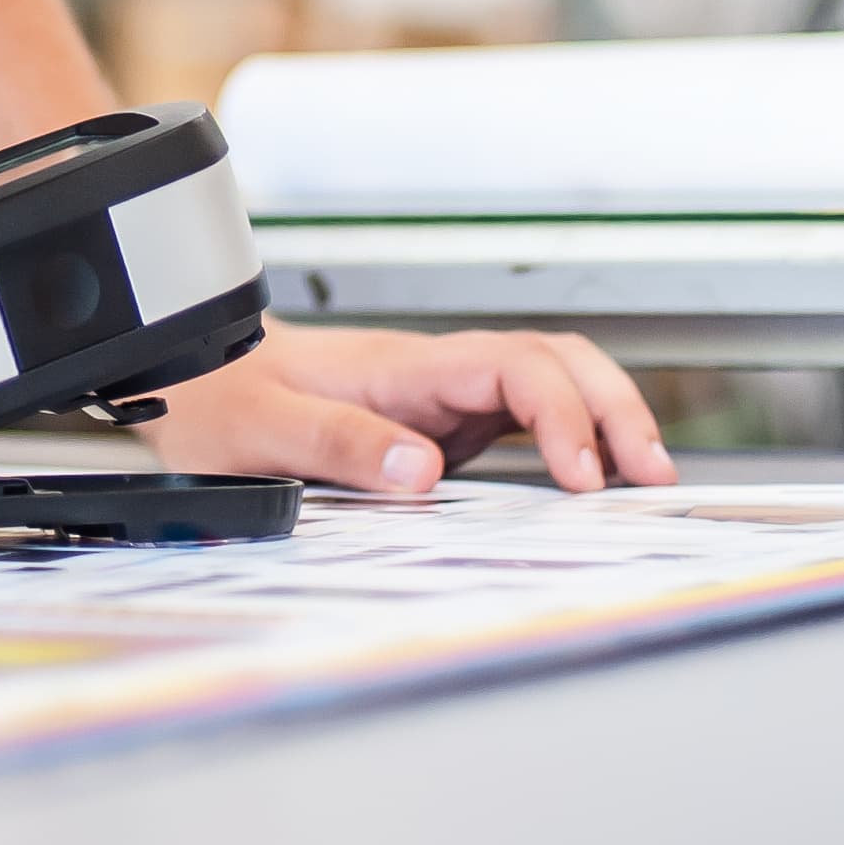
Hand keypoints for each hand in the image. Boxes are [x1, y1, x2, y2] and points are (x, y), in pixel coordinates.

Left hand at [138, 320, 676, 495]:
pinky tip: (590, 483)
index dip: (564, 415)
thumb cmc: (217, 397)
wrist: (190, 376)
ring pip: (550, 382)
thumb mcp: (256, 429)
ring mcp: (441, 395)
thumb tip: (423, 476)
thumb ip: (335, 445)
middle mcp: (432, 373)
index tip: (583, 479)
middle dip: (615, 408)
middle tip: (653, 477)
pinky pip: (522, 419)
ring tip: (646, 479)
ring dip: (604, 419)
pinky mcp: (438, 422)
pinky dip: (569, 441)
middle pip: (556, 361)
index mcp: (400, 368)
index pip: (514, 367)